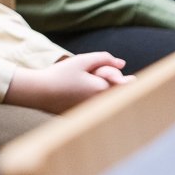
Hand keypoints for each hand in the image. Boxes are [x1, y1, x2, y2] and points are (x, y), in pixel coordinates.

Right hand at [4, 52, 132, 113]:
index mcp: (101, 89)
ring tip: (96, 85)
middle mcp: (98, 103)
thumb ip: (104, 59)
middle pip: (117, 94)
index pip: (126, 87)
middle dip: (116, 85)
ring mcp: (90, 111)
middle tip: (111, 79)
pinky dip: (95, 100)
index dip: (132, 82)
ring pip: (107, 101)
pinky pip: (96, 107)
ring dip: (106, 93)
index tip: (136, 80)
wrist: (38, 92)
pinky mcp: (82, 115)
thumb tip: (122, 63)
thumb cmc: (59, 75)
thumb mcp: (82, 60)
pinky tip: (82, 93)